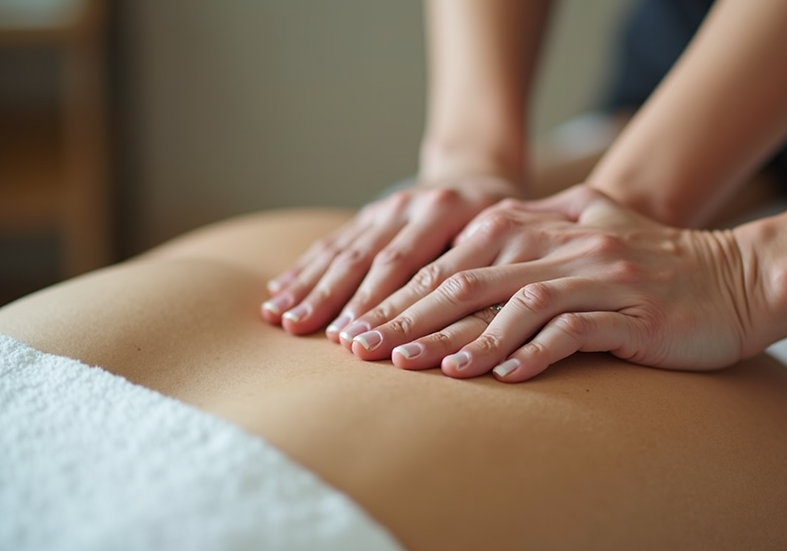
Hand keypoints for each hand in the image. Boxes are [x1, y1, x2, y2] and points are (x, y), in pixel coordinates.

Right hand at [260, 175, 518, 337]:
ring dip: (308, 286)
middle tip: (302, 330)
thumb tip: (462, 318)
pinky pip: (332, 243)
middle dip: (330, 297)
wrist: (479, 174)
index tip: (350, 337)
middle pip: (363, 258)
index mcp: (444, 211)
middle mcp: (408, 207)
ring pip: (341, 250)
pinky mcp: (368, 215)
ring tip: (280, 317)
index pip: (403, 263)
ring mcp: (384, 209)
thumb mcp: (507, 237)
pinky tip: (278, 292)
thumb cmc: (503, 221)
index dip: (374, 302)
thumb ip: (484, 270)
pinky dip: (304, 269)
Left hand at [345, 185, 766, 381]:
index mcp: (552, 222)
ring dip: (462, 337)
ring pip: (516, 304)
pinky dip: (530, 353)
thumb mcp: (594, 229)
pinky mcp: (633, 314)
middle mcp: (571, 243)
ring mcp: (603, 276)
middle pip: (474, 278)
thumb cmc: (658, 264)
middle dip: (413, 315)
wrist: (739, 280)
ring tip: (416, 369)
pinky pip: (572, 332)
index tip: (364, 321)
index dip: (408, 289)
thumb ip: (539, 230)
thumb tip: (473, 251)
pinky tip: (496, 377)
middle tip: (365, 347)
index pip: (462, 256)